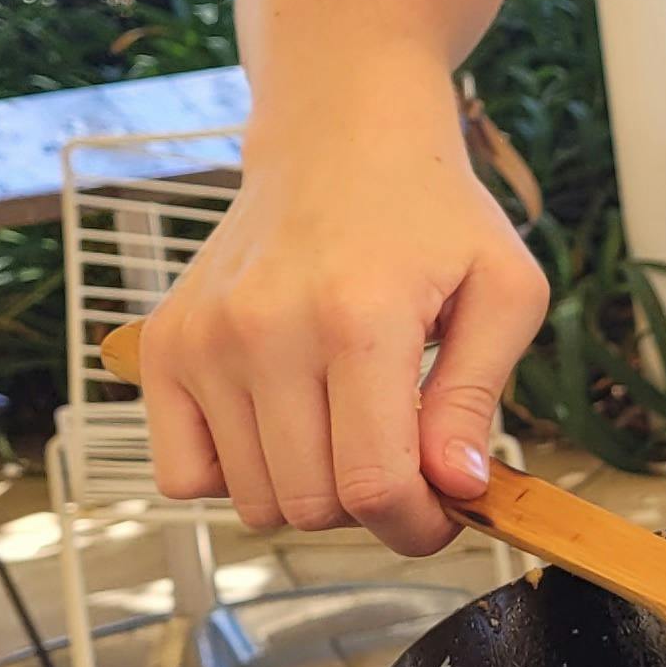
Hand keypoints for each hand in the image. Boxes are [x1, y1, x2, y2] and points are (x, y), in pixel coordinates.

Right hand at [135, 110, 548, 557]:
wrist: (340, 140)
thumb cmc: (433, 216)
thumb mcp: (504, 290)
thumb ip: (477, 396)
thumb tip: (456, 487)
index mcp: (359, 318)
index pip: (374, 483)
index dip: (417, 526)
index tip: (443, 514)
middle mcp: (265, 331)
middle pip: (312, 505)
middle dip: (372, 507)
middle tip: (403, 458)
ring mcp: (202, 340)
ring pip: (253, 502)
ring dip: (309, 490)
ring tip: (348, 426)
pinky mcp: (162, 347)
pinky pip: (183, 475)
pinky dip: (236, 473)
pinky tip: (284, 422)